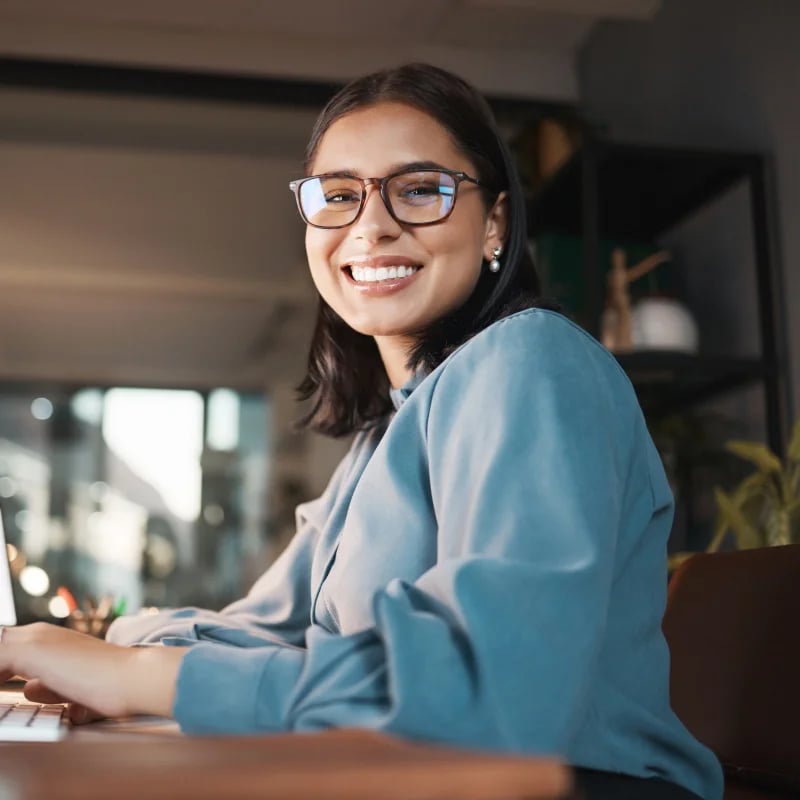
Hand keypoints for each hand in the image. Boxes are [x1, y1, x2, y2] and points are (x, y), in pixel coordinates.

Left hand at [0, 623, 186, 722]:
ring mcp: (35, 639)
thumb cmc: (113, 685)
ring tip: (1, 684)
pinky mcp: (31, 649)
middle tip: (0, 683)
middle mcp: (41, 633)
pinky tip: (1, 693)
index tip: (2, 683)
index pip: (9, 650)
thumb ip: (50, 687)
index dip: (2, 668)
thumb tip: (29, 687)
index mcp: (52, 640)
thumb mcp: (75, 688)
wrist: (132, 677)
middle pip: (1, 644)